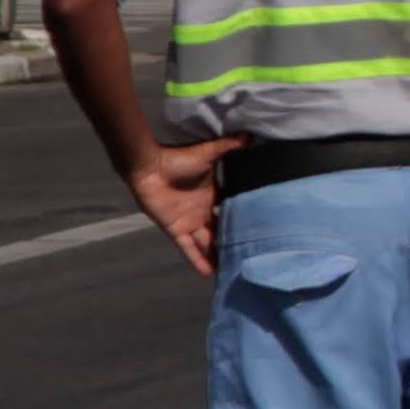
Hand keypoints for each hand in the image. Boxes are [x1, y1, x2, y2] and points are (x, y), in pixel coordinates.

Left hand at [123, 133, 247, 277]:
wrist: (148, 166)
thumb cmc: (177, 158)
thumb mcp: (208, 153)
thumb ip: (228, 147)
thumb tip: (250, 135)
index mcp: (213, 195)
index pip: (231, 210)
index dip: (243, 220)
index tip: (260, 229)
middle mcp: (203, 211)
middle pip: (221, 231)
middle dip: (233, 242)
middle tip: (252, 256)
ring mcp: (190, 222)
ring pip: (208, 243)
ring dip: (218, 255)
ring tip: (235, 270)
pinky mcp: (176, 229)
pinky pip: (188, 248)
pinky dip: (198, 260)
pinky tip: (210, 273)